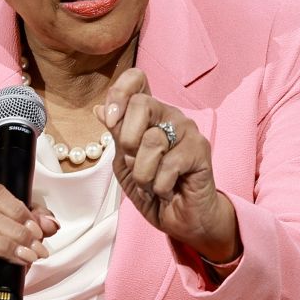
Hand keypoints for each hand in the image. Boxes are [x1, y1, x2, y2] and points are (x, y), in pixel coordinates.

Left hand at [96, 68, 239, 261]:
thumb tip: (99, 109)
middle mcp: (170, 115)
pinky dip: (159, 185)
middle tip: (135, 163)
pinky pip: (168, 165)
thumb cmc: (153, 189)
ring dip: (143, 173)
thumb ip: (116, 135)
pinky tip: (169, 189)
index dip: (119, 93)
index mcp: (150, 114)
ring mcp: (187, 130)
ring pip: (151, 140)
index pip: (137, 79)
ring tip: (152, 183)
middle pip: (142, 104)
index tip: (110, 119)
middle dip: (128, 141)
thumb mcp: (125, 163)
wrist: (180, 220)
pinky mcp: (201, 150)